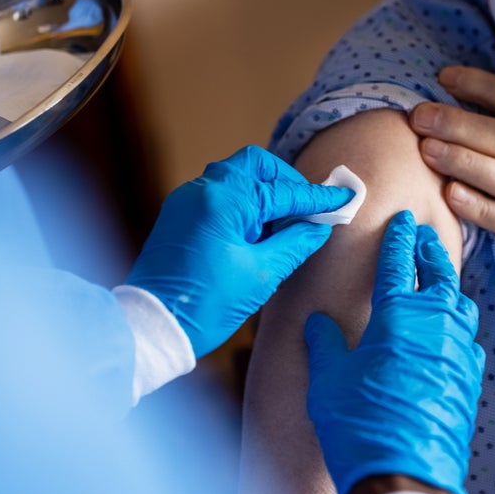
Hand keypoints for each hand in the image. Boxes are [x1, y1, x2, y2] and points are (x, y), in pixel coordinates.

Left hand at [124, 145, 353, 357]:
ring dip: (264, 193)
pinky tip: (258, 232)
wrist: (151, 327)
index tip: (343, 199)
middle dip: (286, 181)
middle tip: (309, 207)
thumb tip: (318, 228)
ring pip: (235, 177)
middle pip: (255, 165)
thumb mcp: (261, 275)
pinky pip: (218, 195)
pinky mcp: (179, 217)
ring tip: (285, 224)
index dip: (316, 198)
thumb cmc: (205, 305)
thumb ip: (294, 244)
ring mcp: (186, 202)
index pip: (283, 191)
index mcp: (223, 200)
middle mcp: (202, 191)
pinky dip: (243, 204)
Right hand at [305, 211, 483, 493]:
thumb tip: (317, 322)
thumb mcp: (327, 378)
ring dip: (448, 285)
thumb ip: (324, 343)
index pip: (397, 262)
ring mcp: (458, 350)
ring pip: (459, 303)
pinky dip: (457, 325)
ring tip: (438, 278)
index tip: (402, 218)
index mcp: (397, 314)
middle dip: (429, 250)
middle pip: (438, 273)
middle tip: (424, 236)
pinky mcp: (470, 377)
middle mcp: (434, 323)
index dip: (397, 237)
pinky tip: (449, 332)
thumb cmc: (358, 423)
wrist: (403, 475)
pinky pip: (467, 339)